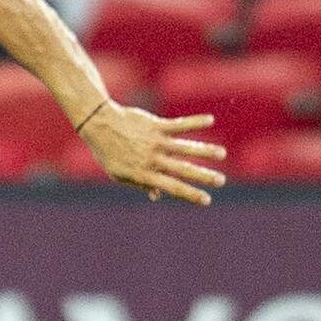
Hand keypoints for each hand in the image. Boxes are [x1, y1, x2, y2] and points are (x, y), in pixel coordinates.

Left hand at [78, 102, 226, 205]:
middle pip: (182, 170)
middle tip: (221, 181)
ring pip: (184, 147)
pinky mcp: (156, 126)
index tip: (207, 200)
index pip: (171, 187)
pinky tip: (210, 120)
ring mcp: (154, 142)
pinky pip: (179, 125)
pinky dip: (194, 122)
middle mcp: (151, 159)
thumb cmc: (109, 152)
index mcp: (143, 174)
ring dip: (204, 151)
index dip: (190, 194)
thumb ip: (140, 183)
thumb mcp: (120, 174)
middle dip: (203, 177)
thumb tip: (157, 195)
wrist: (98, 126)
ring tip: (221, 154)